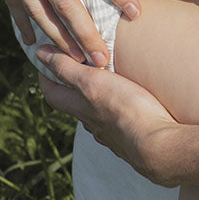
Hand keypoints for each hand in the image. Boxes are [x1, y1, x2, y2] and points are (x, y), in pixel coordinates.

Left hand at [38, 46, 181, 186]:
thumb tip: (41, 53)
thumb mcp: (92, 82)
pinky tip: (132, 102)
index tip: (46, 60)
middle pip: (75, 105)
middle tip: (79, 66)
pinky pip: (120, 120)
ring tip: (109, 81)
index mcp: (81, 108)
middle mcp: (93, 123)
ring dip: (99, 98)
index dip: (46, 76)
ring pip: (98, 114)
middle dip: (73, 86)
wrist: (158, 145)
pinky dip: (120, 109)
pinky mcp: (133, 136)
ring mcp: (113, 132)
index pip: (53, 94)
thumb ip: (67, 69)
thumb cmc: (127, 111)